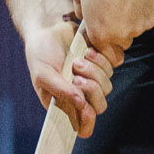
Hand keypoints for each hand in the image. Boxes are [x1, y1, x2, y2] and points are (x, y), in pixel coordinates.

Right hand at [23, 20, 111, 136]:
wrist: (49, 27)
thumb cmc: (40, 53)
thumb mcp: (42, 73)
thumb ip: (59, 90)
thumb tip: (80, 103)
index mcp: (65, 104)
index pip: (83, 127)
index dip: (87, 121)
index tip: (85, 108)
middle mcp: (81, 95)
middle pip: (100, 106)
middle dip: (90, 89)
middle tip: (76, 75)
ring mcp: (94, 79)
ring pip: (107, 86)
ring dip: (93, 71)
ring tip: (77, 59)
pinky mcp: (102, 62)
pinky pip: (113, 66)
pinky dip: (102, 58)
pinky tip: (87, 49)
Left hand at [69, 0, 153, 69]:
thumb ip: (78, 9)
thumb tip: (83, 16)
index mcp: (100, 33)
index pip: (103, 53)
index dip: (101, 44)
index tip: (101, 32)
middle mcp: (121, 35)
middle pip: (120, 43)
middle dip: (116, 33)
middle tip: (112, 12)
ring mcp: (139, 27)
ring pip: (133, 31)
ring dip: (129, 21)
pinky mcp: (152, 18)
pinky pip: (145, 20)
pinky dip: (141, 12)